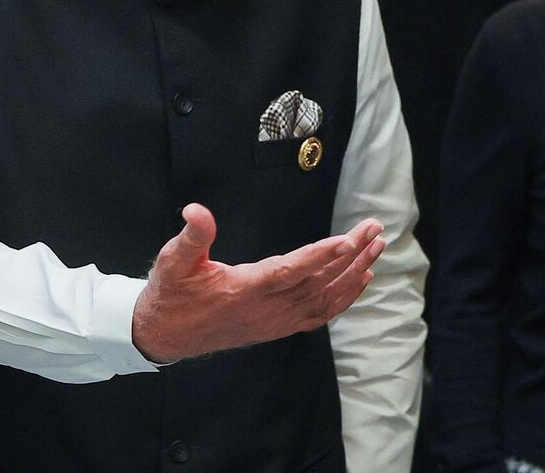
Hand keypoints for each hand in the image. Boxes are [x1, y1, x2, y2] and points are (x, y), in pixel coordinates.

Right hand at [131, 203, 384, 363]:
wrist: (167, 335)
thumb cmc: (172, 294)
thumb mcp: (173, 261)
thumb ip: (192, 236)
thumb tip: (195, 210)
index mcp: (243, 290)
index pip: (290, 271)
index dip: (321, 256)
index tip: (348, 240)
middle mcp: (266, 309)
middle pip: (318, 281)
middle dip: (350, 254)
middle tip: (374, 228)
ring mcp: (275, 321)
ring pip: (324, 298)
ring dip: (353, 272)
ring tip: (376, 246)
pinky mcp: (279, 327)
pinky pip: (319, 314)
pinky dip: (344, 298)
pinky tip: (361, 279)